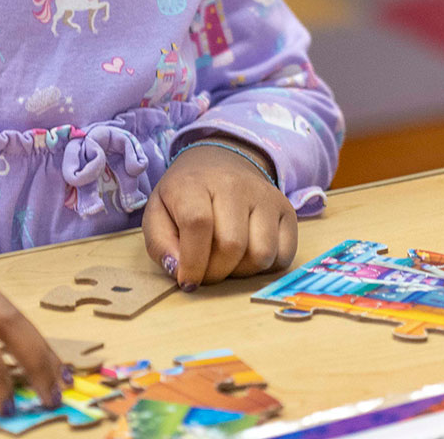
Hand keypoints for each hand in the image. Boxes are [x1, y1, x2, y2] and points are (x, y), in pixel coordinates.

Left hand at [144, 140, 295, 289]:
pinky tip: (248, 257)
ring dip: (242, 272)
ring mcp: (265, 196)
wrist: (219, 163)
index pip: (198, 224)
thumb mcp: (157, 213)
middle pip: (232, 245)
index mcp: (195, 183)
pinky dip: (266, 267)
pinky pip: (284, 255)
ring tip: (227, 263)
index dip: (192, 262)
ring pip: (262, 254)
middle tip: (206, 272)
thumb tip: (178, 270)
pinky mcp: (286, 210)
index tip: (188, 281)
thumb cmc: (185, 196)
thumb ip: (160, 244)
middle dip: (216, 272)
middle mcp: (234, 185)